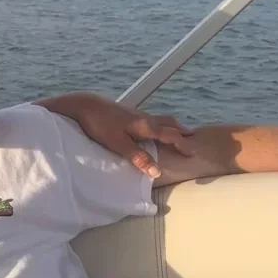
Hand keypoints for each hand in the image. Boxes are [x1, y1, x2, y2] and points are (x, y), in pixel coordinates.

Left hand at [36, 91, 193, 178]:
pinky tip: (152, 128)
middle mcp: (144, 117)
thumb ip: (138, 157)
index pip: (170, 135)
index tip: (192, 154)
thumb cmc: (100, 125)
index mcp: (145, 125)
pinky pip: (150, 118)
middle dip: (181, 130)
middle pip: (168, 122)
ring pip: (159, 118)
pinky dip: (159, 124)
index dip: (182, 144)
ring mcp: (135, 113)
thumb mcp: (119, 144)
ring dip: (171, 125)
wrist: (85, 105)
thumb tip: (157, 172)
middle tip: (192, 137)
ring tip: (177, 131)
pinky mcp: (126, 113)